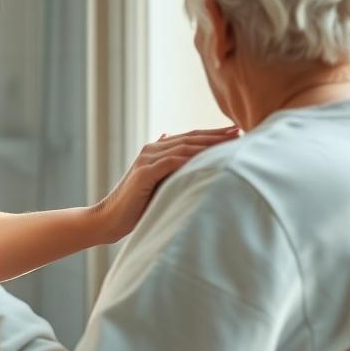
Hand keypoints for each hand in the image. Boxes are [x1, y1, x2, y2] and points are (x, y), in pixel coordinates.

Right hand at [92, 125, 238, 243]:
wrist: (109, 219)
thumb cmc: (135, 206)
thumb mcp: (156, 184)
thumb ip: (168, 169)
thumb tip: (183, 156)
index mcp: (156, 150)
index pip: (190, 138)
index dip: (213, 134)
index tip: (236, 132)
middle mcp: (152, 150)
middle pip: (190, 139)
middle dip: (216, 135)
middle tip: (239, 131)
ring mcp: (147, 160)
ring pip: (183, 148)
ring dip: (208, 144)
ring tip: (229, 143)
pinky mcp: (144, 174)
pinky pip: (171, 163)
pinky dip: (189, 159)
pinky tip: (208, 158)